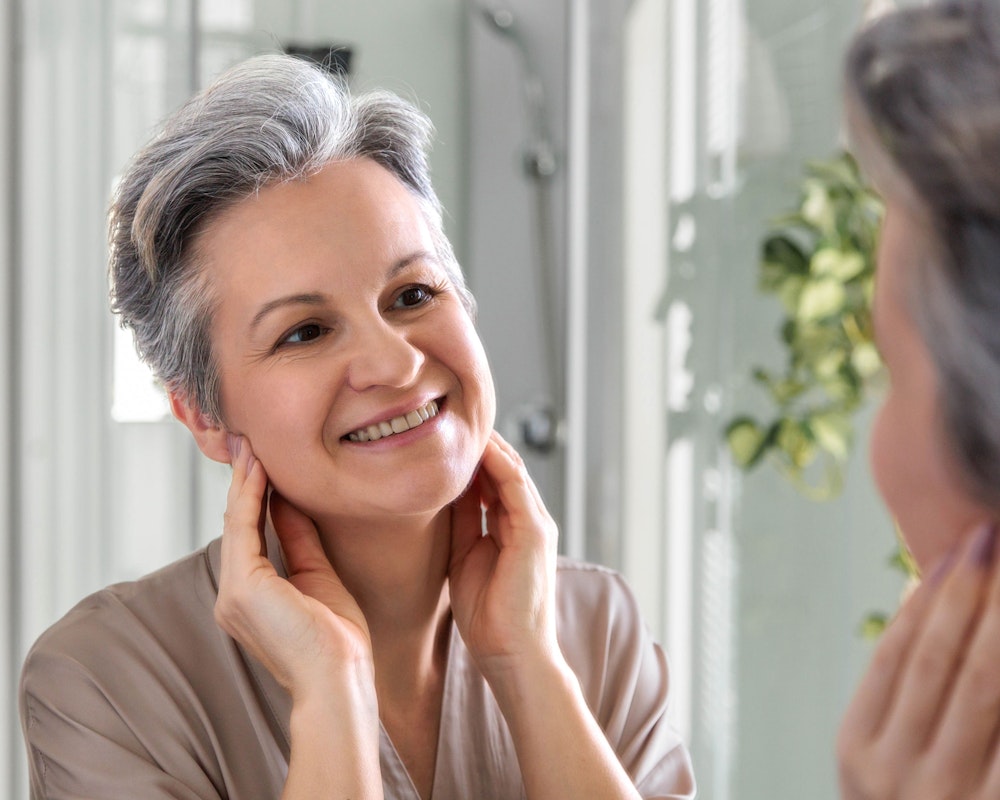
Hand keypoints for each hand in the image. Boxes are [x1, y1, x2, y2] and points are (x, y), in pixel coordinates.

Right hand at [215, 436, 374, 699]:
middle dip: (244, 482)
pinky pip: (244, 531)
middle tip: (249, 442)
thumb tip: (291, 504)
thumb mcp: (319, 577)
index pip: (250, 536)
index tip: (264, 462)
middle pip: (237, 525)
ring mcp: (233, 593)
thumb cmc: (337, 640)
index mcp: (249, 599)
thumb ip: (300, 541)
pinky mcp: (243, 588)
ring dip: (245, 482)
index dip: (255, 497)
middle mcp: (232, 596)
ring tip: (252, 445)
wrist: (339, 680)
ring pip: (237, 523)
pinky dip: (251, 497)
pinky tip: (259, 470)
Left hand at [447, 431, 559, 676]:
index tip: (443, 435)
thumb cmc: (489, 618)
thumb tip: (446, 494)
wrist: (513, 657)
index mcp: (514, 528)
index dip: (472, 456)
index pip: (494, 479)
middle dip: (480, 443)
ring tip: (459, 419)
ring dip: (487, 445)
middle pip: (505, 468)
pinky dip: (497, 463)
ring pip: (511, 469)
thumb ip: (462, 525)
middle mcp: (529, 521)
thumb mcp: (465, 559)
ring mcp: (535, 525)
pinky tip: (476, 446)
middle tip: (449, 416)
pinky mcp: (534, 533)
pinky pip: (515, 486)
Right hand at [837, 522, 999, 798]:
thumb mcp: (880, 765)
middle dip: (968, 593)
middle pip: (939, 661)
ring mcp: (951, 799)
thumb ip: (896, 693)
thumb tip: (918, 597)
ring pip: (984, 687)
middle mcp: (897, 777)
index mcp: (859, 753)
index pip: (894, 654)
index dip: (928, 598)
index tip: (952, 550)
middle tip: (989, 535)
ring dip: (999, 622)